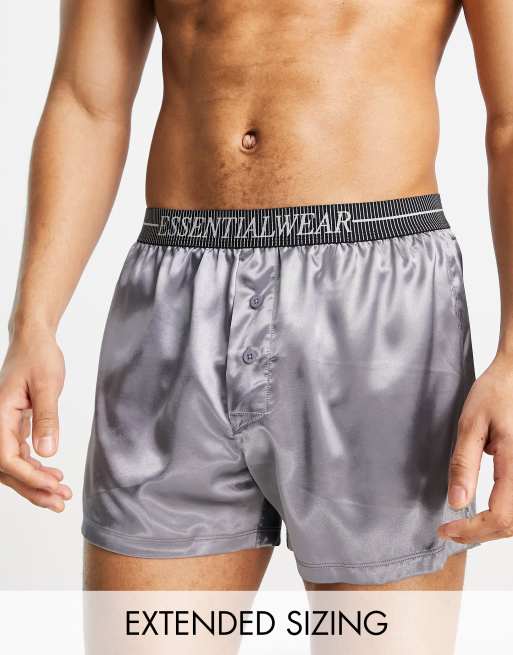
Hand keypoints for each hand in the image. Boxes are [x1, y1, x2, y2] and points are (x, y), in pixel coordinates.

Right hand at [0, 328, 71, 511]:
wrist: (34, 339)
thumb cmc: (39, 356)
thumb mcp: (48, 385)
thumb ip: (47, 419)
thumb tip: (46, 453)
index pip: (7, 457)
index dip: (29, 476)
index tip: (53, 485)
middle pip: (7, 468)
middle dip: (32, 488)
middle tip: (59, 502)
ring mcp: (3, 424)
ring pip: (13, 463)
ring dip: (34, 482)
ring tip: (60, 494)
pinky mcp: (13, 423)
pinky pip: (18, 453)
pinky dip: (34, 467)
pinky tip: (52, 474)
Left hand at [438, 352, 512, 542]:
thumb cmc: (496, 393)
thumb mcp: (470, 424)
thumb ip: (464, 464)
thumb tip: (457, 502)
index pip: (500, 516)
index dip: (472, 530)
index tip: (445, 529)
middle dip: (480, 534)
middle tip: (451, 531)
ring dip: (494, 528)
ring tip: (465, 526)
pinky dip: (505, 516)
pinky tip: (486, 513)